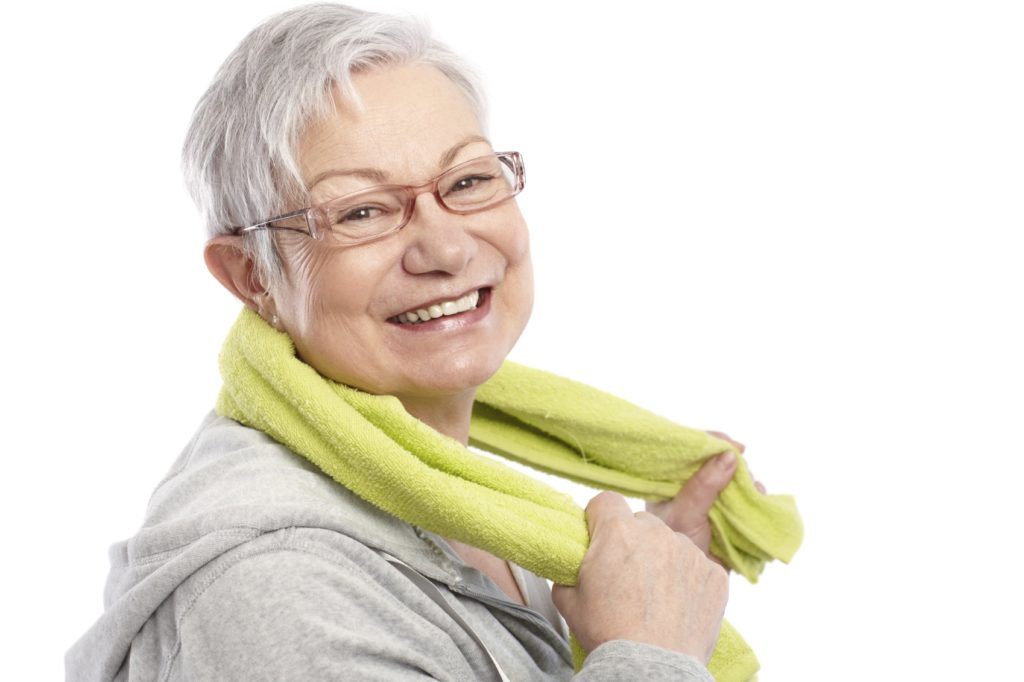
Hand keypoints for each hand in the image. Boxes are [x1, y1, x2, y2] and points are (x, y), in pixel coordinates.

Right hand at [552, 491, 728, 662]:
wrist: (650, 669)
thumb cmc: (610, 635)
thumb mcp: (568, 600)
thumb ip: (569, 571)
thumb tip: (573, 567)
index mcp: (617, 532)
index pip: (605, 501)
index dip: (599, 519)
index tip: (598, 538)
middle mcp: (656, 532)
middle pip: (640, 522)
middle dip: (632, 541)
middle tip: (626, 576)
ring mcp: (689, 552)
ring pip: (671, 543)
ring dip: (662, 560)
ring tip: (654, 597)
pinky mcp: (714, 574)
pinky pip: (698, 567)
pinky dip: (689, 581)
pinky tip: (677, 607)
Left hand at [646, 431, 764, 561]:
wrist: (687, 588)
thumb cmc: (672, 550)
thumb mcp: (684, 514)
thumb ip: (703, 485)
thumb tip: (729, 455)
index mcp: (670, 483)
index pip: (689, 451)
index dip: (712, 442)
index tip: (735, 446)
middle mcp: (690, 490)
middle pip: (718, 462)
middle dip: (736, 465)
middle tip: (745, 474)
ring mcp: (711, 504)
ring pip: (736, 481)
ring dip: (749, 483)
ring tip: (754, 492)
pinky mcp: (729, 519)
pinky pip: (747, 501)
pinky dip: (756, 500)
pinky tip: (760, 502)